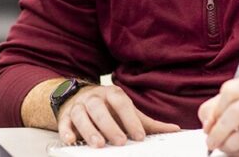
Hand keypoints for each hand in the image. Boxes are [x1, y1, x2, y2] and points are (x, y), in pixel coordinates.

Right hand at [57, 85, 180, 147]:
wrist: (80, 97)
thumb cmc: (109, 108)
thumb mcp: (128, 112)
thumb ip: (148, 122)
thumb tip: (175, 129)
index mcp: (112, 94)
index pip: (121, 103)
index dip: (130, 119)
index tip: (139, 136)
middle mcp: (94, 98)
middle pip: (99, 108)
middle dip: (109, 125)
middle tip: (119, 142)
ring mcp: (78, 106)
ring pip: (81, 115)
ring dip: (89, 129)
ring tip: (98, 145)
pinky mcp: (65, 116)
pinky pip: (64, 122)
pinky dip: (66, 131)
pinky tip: (71, 140)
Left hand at [197, 74, 238, 156]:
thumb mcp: (235, 97)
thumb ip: (214, 107)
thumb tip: (208, 126)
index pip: (230, 92)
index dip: (215, 110)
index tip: (209, 122)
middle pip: (237, 112)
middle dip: (219, 130)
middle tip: (210, 141)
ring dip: (227, 145)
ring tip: (223, 145)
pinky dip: (238, 152)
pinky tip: (237, 148)